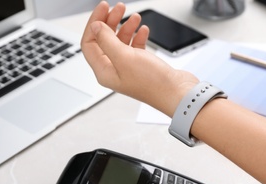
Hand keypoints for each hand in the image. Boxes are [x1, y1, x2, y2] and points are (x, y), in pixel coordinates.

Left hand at [81, 1, 198, 116]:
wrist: (176, 93)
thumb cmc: (151, 82)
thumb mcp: (124, 57)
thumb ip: (106, 40)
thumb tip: (95, 27)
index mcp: (104, 71)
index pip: (89, 43)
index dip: (94, 23)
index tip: (104, 7)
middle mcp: (113, 70)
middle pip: (104, 40)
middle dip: (110, 21)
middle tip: (119, 7)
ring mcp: (127, 67)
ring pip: (120, 41)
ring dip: (126, 27)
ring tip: (135, 17)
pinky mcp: (141, 65)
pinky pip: (134, 47)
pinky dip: (137, 36)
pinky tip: (143, 30)